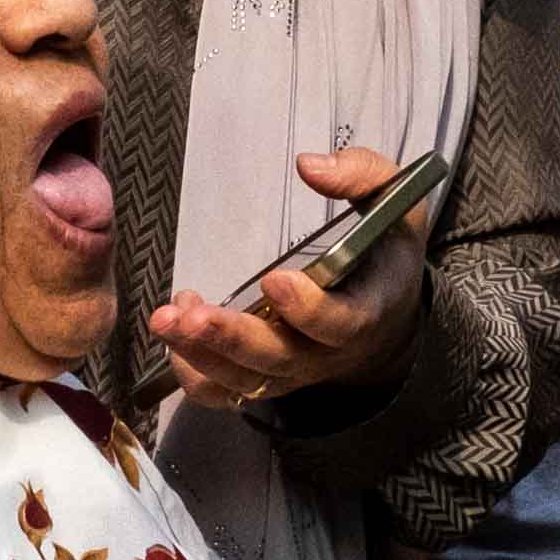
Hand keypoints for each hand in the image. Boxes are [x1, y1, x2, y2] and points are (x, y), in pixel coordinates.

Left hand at [147, 148, 437, 413]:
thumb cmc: (383, 250)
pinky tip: (173, 336)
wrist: (386, 314)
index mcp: (366, 309)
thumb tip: (310, 166)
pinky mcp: (264, 376)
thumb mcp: (393, 204)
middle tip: (192, 315)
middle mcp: (327, 351)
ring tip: (166, 319)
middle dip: (232, 338)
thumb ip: (361, 175)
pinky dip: (194, 372)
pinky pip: (225, 392)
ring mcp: (293, 370)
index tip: (275, 279)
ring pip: (245, 380)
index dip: (308, 309)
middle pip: (279, 359)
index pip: (339, 323)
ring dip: (200, 353)